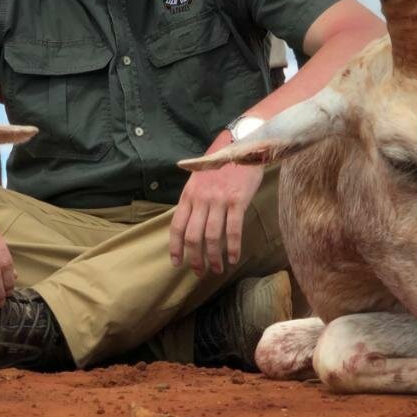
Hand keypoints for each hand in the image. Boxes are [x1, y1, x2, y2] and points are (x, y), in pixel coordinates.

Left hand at [169, 160, 263, 275]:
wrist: (241, 144)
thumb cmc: (221, 163)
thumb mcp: (199, 178)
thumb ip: (194, 199)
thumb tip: (189, 222)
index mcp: (189, 194)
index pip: (176, 226)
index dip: (175, 247)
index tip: (176, 263)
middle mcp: (201, 199)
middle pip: (193, 236)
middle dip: (194, 258)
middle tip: (199, 272)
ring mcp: (219, 200)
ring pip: (212, 237)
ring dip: (214, 257)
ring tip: (217, 269)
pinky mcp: (237, 200)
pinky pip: (233, 230)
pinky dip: (233, 248)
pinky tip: (234, 258)